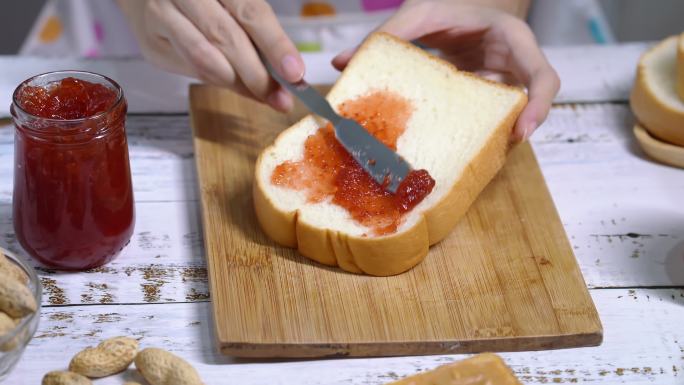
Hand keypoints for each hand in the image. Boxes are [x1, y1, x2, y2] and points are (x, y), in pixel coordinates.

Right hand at [118, 0, 303, 111]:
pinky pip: (191, 69)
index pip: (250, 12)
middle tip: (282, 98)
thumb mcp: (231, 0)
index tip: (295, 73)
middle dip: (259, 75)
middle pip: (227, 38)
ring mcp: (161, 16)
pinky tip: (240, 87)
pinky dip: (220, 82)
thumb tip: (287, 70)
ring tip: (265, 97)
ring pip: (205, 59)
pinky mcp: (151, 44)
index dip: (276, 45)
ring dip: (240, 84)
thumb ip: (255, 26)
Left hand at [332, 0, 559, 140]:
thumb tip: (341, 62)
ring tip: (458, 158)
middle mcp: (512, 66)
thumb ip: (386, 35)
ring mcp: (500, 83)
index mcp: (511, 40)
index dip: (538, 107)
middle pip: (529, 107)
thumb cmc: (448, 4)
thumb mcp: (420, 13)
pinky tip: (439, 144)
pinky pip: (482, 118)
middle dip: (510, 133)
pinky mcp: (483, 96)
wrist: (457, 5)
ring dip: (486, 137)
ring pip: (504, 118)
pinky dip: (466, 132)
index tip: (520, 133)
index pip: (544, 77)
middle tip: (485, 157)